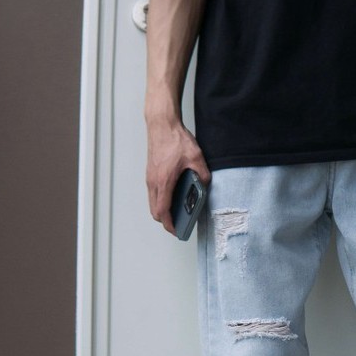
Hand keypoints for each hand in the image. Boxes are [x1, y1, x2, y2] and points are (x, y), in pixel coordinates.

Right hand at [145, 120, 211, 234]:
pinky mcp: (151, 173)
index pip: (163, 211)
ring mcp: (150, 177)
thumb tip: (205, 185)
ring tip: (178, 213)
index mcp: (164, 181)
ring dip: (163, 210)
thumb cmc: (174, 139)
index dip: (170, 224)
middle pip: (155, 211)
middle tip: (179, 225)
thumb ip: (202, 174)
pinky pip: (154, 193)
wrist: (161, 124)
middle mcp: (153, 182)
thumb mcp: (196, 157)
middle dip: (166, 221)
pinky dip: (161, 200)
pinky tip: (174, 197)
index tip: (177, 231)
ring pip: (153, 202)